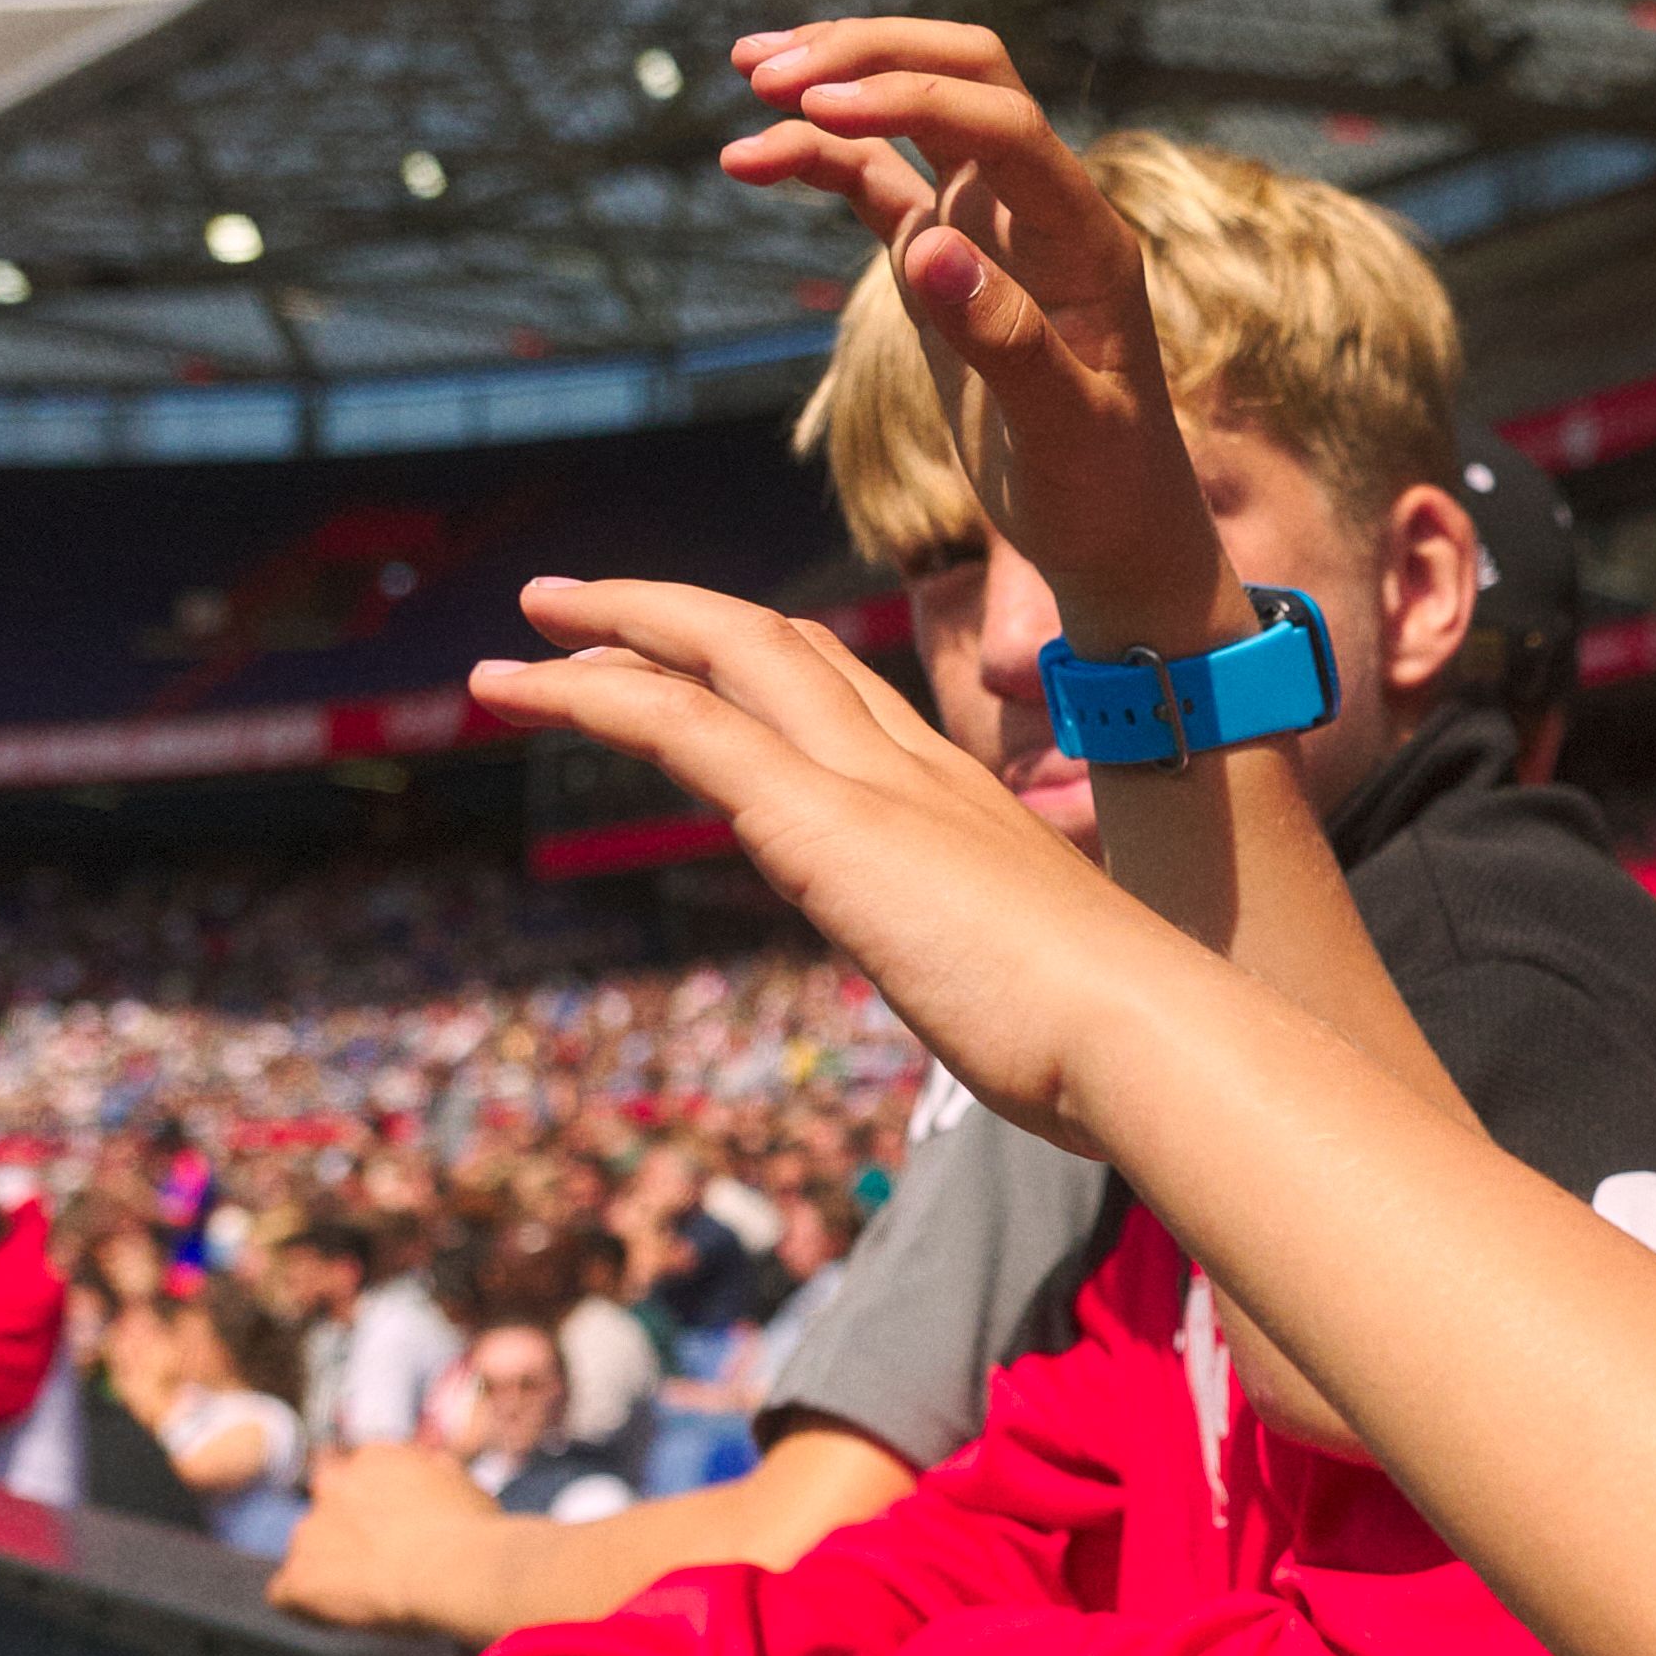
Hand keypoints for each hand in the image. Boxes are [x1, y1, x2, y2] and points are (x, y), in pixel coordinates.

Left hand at [269, 1442, 508, 1630]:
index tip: (388, 1529)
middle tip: (377, 1563)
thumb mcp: (459, 1482)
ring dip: (327, 1570)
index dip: (369, 1507)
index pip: (353, 1477)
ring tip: (365, 1596)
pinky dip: (307, 1607)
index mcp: (372, 1460)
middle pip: (325, 1512)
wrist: (455, 1568)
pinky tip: (338, 1617)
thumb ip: (430, 1475)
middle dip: (343, 1535)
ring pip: (305, 1552)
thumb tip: (430, 1470)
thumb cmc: (471, 1530)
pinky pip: (286, 1596)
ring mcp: (309, 1532)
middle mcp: (332, 1486)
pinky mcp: (298, 1578)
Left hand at [473, 579, 1185, 1147]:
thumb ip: (1014, 983)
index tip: (693, 673)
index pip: (847, 693)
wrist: (1141, 1033)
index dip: (764, 666)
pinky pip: (679, 721)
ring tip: (520, 639)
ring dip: (612, 631)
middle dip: (672, 618)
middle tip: (575, 611)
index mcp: (964, 800)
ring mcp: (868, 780)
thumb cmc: (1115, 1044)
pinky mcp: (817, 817)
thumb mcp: (1046, 997)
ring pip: (723, 651)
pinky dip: (589, 693)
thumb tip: (1028, 1033)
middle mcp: (915, 763)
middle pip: (777, 643)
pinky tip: (514, 690)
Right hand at [716, 18, 1223, 632]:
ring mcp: (986, 227)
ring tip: (746, 73)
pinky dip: (816, 158)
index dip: (910, 97)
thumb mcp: (1066, 431)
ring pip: (911, 113)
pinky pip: (875, 182)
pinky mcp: (941, 259)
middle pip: (961, 74)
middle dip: (867, 53)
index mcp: (1082, 235)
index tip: (817, 105)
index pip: (1001, 121)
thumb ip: (1006, 340)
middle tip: (766, 69)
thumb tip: (927, 247)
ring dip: (836, 82)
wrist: (1111, 534)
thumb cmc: (1105, 489)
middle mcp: (1037, 210)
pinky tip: (750, 157)